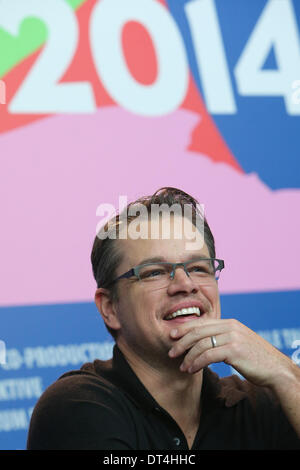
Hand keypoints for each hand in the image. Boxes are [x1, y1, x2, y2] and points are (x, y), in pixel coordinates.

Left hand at [168, 318, 293, 387]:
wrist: (276, 369)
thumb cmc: (255, 359)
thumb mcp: (238, 342)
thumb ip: (223, 338)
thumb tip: (203, 342)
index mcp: (230, 323)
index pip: (201, 322)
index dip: (184, 328)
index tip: (172, 336)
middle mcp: (230, 327)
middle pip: (198, 331)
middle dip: (181, 342)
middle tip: (171, 352)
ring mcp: (233, 337)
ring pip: (201, 344)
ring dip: (188, 357)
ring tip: (182, 367)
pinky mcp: (234, 350)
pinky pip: (208, 355)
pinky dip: (197, 363)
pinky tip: (192, 370)